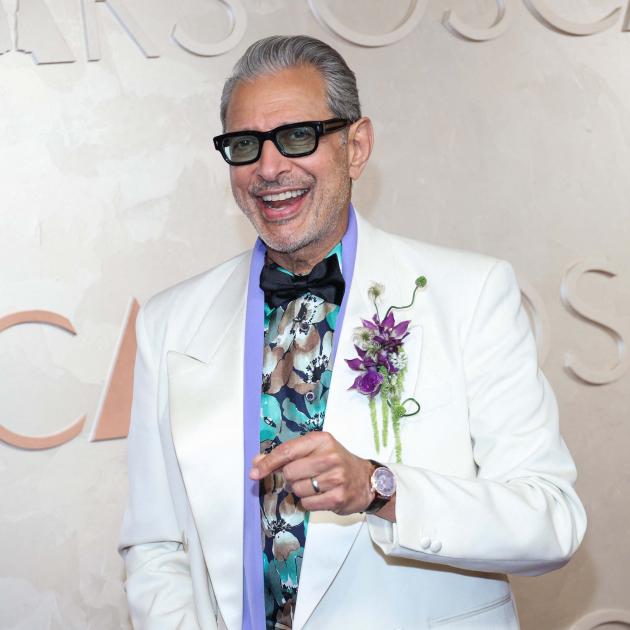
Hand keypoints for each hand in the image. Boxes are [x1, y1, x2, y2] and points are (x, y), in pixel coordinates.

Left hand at [250, 431, 374, 514]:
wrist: (366, 480)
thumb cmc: (336, 462)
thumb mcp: (315, 450)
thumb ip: (287, 454)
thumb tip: (257, 462)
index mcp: (321, 440)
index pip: (287, 451)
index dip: (268, 463)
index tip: (254, 472)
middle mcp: (329, 456)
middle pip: (290, 472)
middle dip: (292, 477)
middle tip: (305, 475)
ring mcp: (335, 478)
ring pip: (297, 489)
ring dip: (301, 490)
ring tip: (316, 485)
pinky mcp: (338, 497)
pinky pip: (307, 503)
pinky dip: (309, 502)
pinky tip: (321, 495)